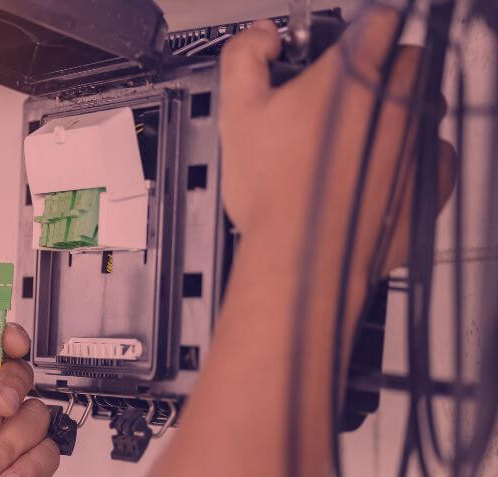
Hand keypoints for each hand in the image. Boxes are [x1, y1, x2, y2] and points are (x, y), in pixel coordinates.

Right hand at [219, 7, 454, 277]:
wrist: (302, 256)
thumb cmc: (274, 193)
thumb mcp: (236, 113)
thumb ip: (244, 57)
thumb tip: (260, 38)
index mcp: (351, 74)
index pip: (379, 20)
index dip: (361, 28)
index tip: (349, 43)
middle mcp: (395, 100)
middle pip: (409, 59)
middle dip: (382, 70)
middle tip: (346, 97)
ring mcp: (419, 139)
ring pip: (425, 105)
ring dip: (400, 113)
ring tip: (359, 142)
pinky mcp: (432, 179)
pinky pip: (437, 153)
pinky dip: (416, 157)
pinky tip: (382, 172)